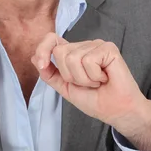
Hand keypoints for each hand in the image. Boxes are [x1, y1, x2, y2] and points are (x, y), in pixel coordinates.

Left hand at [31, 33, 150, 149]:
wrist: (116, 111)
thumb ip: (49, 73)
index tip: (43, 65)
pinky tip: (104, 78)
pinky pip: (88, 60)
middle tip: (87, 83)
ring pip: (73, 58)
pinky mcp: (108, 48)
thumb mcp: (65, 88)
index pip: (52, 40)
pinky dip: (94, 76)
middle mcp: (84, 46)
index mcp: (73, 53)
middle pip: (60, 52)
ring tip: (96, 82)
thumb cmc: (95, 100)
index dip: (43, 49)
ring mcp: (96, 45)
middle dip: (70, 75)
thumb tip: (35, 58)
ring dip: (84, 79)